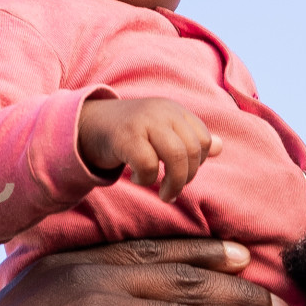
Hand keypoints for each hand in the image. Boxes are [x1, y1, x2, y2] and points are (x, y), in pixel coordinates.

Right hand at [78, 97, 221, 201]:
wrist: (86, 125)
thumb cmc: (129, 133)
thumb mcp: (161, 132)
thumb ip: (188, 138)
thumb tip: (219, 147)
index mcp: (174, 110)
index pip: (203, 140)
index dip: (197, 163)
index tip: (182, 174)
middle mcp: (162, 112)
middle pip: (192, 151)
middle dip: (186, 179)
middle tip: (172, 192)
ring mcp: (144, 122)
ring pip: (176, 157)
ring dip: (173, 183)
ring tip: (164, 194)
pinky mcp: (126, 136)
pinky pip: (148, 164)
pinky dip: (146, 178)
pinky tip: (136, 178)